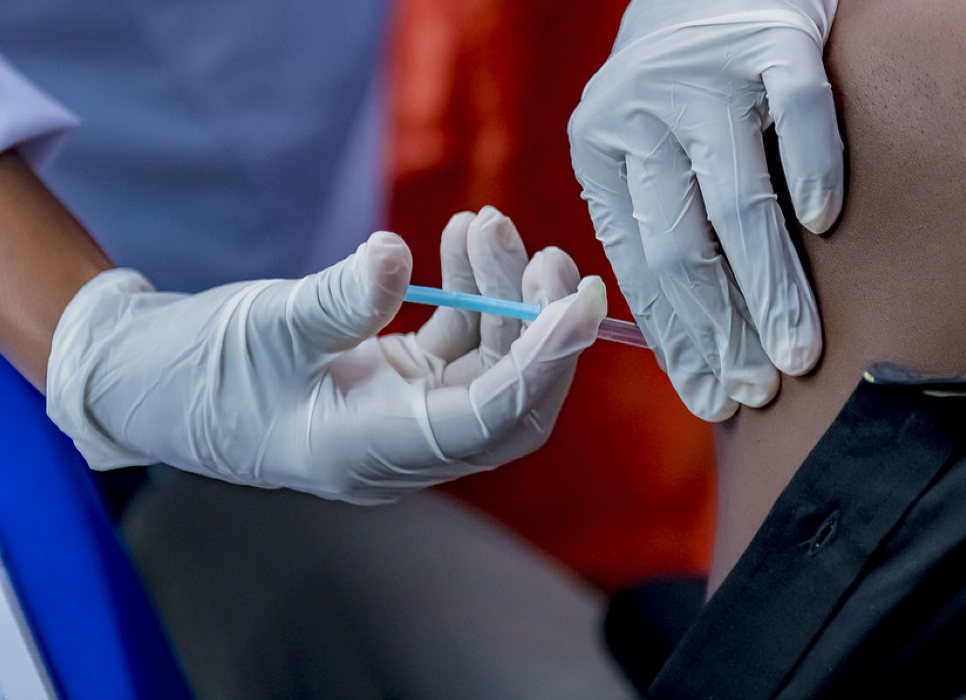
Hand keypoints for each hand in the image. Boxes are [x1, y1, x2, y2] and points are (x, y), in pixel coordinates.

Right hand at [46, 207, 605, 503]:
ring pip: (487, 364)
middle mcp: (402, 445)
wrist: (155, 381)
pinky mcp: (398, 381)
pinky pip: (458, 344)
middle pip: (507, 399)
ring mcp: (405, 413)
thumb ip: (341, 297)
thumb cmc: (200, 368)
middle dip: (538, 330)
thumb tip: (399, 257)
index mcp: (373, 452)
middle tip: (547, 259)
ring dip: (500, 296)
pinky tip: (461, 240)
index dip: (541, 367)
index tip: (578, 307)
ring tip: (486, 225)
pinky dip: (469, 295)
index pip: (485, 420)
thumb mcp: (266, 325)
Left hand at [569, 0, 842, 420]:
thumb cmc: (689, 85)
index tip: (710, 398)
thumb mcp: (646, 147)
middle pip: (681, 245)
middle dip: (722, 331)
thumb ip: (656, 222)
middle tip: (759, 389)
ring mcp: (703, 76)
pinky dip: (813, 169)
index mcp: (601, 151)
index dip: (677, 340)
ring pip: (735, 199)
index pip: (639, 268)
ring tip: (796, 351)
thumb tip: (692, 342)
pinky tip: (823, 224)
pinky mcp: (770, 37)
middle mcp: (638, 113)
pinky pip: (799, 113)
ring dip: (769, 285)